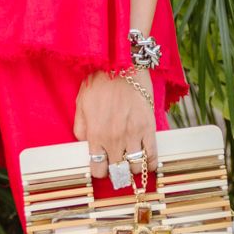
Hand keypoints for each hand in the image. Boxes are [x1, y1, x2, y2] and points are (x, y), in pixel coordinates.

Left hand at [73, 67, 157, 183]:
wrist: (122, 62)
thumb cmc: (100, 80)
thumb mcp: (81, 102)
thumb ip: (81, 127)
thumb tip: (84, 144)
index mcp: (95, 134)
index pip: (97, 169)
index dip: (99, 171)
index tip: (102, 166)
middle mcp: (114, 138)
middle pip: (116, 171)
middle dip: (115, 171)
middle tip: (116, 165)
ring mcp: (133, 134)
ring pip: (134, 167)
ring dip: (131, 168)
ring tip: (130, 162)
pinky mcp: (148, 127)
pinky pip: (152, 155)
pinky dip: (150, 164)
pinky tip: (146, 162)